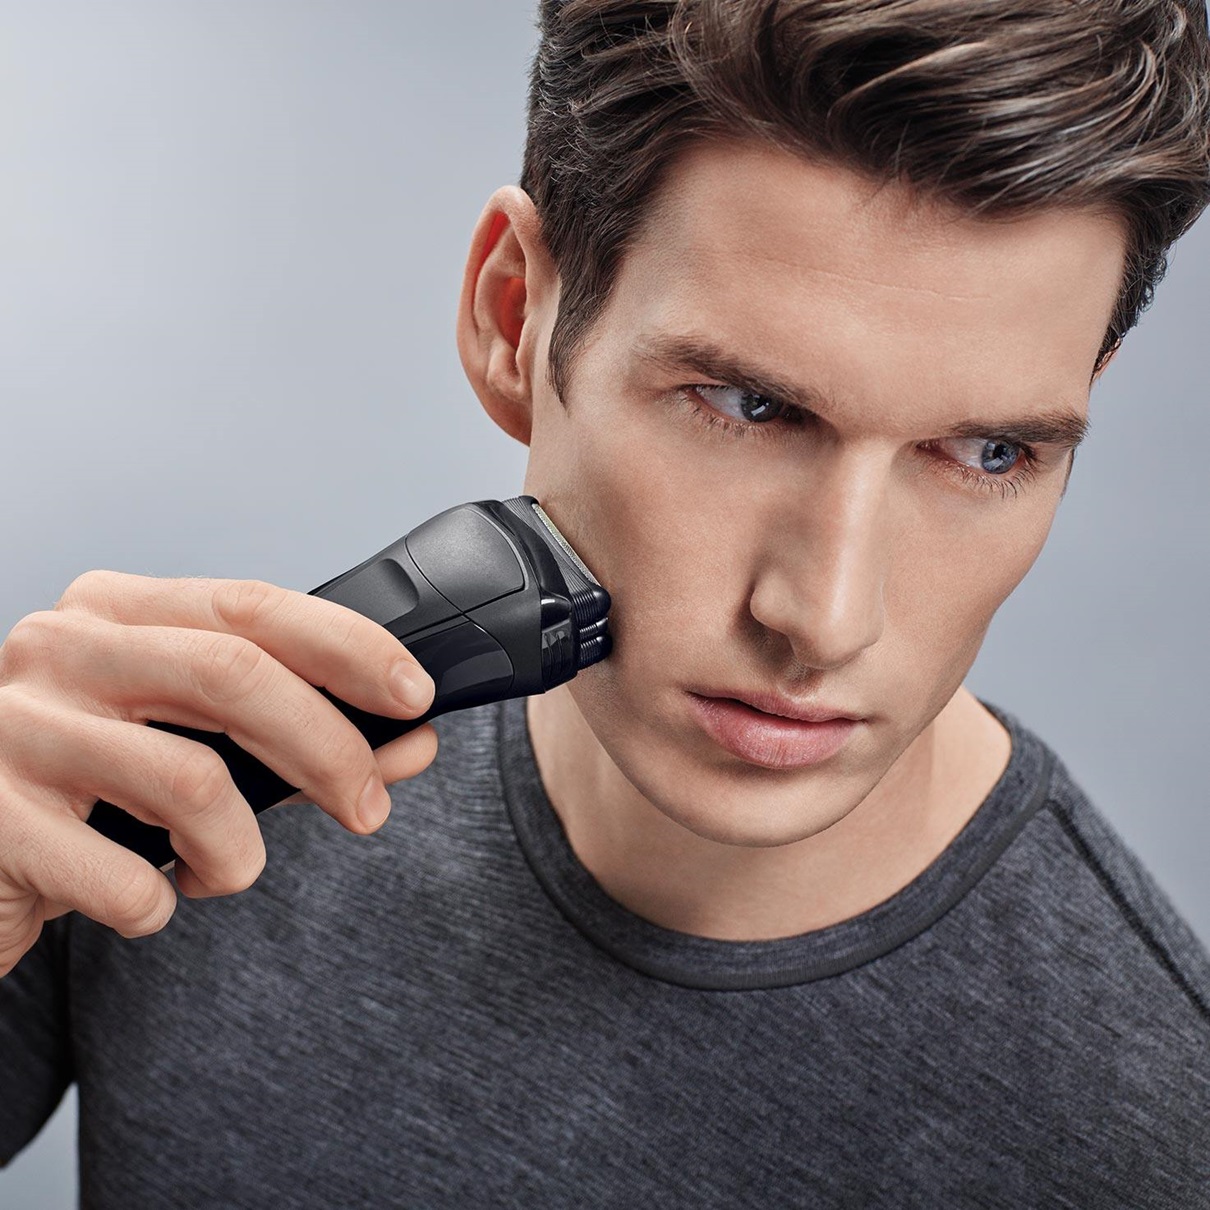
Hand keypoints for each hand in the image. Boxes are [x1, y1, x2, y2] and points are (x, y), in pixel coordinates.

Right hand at [0, 571, 437, 975]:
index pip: (254, 606)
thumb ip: (301, 740)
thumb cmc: (93, 792)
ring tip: (222, 868)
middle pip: (235, 675)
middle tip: (368, 807)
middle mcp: (60, 648)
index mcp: (117, 611)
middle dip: (330, 749)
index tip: (414, 695)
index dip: (349, 647)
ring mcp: (14, 728)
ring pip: (192, 780)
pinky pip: (126, 879)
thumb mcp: (193, 746)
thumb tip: (413, 742)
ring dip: (240, 851)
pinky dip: (163, 904)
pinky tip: (149, 895)